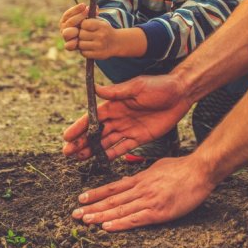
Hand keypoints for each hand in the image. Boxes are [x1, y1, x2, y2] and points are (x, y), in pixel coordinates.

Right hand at [60, 3, 87, 51]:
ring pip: (66, 33)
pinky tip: (77, 40)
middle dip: (78, 17)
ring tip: (81, 28)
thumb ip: (91, 13)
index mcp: (66, 21)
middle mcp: (64, 28)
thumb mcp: (90, 18)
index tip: (84, 5)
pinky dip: (72, 43)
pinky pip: (68, 46)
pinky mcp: (69, 46)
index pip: (68, 14)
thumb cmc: (88, 26)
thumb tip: (96, 8)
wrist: (90, 39)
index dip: (75, 9)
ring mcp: (66, 38)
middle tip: (87, 12)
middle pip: (69, 22)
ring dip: (74, 30)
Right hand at [63, 73, 190, 160]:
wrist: (180, 94)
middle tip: (67, 152)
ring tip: (78, 158)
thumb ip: (117, 92)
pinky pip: (122, 148)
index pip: (93, 117)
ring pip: (106, 142)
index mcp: (116, 104)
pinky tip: (99, 160)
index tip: (67, 137)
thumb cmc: (159, 86)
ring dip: (92, 149)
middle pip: (96, 132)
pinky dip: (110, 154)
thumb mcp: (137, 86)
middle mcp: (119, 117)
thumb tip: (95, 89)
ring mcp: (128, 128)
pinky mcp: (139, 137)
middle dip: (81, 142)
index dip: (79, 127)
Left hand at [71, 155, 215, 230]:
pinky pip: (135, 219)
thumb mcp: (157, 167)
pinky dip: (119, 223)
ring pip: (119, 210)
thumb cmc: (182, 168)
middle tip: (75, 214)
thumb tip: (128, 181)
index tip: (81, 199)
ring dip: (100, 216)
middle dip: (92, 207)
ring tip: (85, 220)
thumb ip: (143, 175)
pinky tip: (107, 227)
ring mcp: (149, 200)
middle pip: (112, 200)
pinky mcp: (158, 211)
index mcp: (141, 179)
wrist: (200, 171)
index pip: (113, 188)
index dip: (96, 194)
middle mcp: (141, 189)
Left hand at [74, 18, 118, 59]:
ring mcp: (100, 46)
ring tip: (87, 41)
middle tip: (85, 34)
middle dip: (81, 34)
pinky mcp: (98, 55)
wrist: (116, 42)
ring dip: (81, 43)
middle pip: (81, 34)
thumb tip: (82, 11)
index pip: (84, 24)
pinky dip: (84, 50)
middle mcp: (101, 35)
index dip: (82, 25)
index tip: (85, 26)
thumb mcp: (100, 21)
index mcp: (101, 26)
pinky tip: (89, 48)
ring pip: (81, 44)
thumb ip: (90, 17)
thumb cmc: (104, 30)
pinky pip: (83, 53)